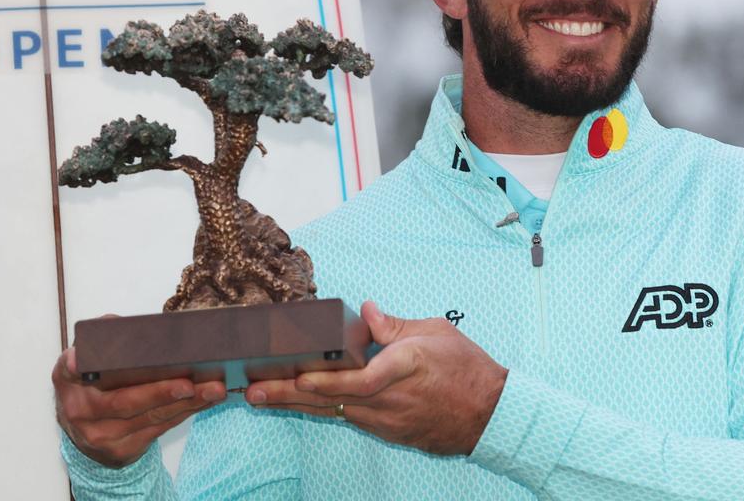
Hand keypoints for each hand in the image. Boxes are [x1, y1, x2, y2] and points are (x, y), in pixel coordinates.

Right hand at [53, 342, 227, 467]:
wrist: (88, 432)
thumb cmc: (96, 387)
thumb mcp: (91, 361)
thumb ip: (105, 341)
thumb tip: (120, 324)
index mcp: (69, 381)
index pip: (69, 371)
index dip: (74, 365)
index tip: (77, 360)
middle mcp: (80, 411)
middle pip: (123, 402)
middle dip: (160, 392)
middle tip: (189, 383)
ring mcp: (100, 435)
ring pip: (149, 418)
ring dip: (186, 403)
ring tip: (213, 389)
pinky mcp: (122, 450)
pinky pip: (160, 428)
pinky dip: (186, 412)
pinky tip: (206, 400)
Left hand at [246, 300, 507, 455]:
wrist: (490, 414)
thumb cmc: (467, 369)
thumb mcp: (436, 332)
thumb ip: (396, 325)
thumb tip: (366, 311)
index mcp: (405, 368)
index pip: (359, 380)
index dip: (326, 382)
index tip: (298, 378)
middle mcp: (391, 399)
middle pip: (333, 400)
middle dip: (290, 396)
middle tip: (253, 393)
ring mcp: (388, 420)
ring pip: (334, 412)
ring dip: (298, 404)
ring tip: (262, 398)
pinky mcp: (388, 431)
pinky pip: (349, 418)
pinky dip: (321, 410)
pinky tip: (297, 404)